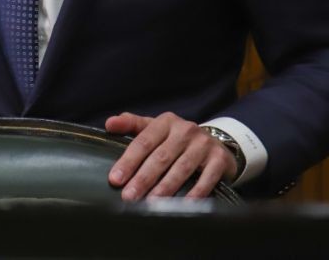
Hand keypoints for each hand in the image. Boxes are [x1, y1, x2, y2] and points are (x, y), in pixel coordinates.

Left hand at [105, 112, 237, 199]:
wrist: (217, 144)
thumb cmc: (177, 140)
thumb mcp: (156, 128)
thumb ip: (132, 124)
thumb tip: (109, 124)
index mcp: (166, 122)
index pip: (143, 141)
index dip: (128, 161)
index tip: (115, 179)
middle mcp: (185, 130)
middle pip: (161, 157)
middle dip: (143, 178)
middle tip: (129, 197)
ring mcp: (204, 144)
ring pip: (181, 168)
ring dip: (165, 187)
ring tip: (151, 204)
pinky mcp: (219, 159)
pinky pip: (206, 178)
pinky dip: (195, 193)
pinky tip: (183, 206)